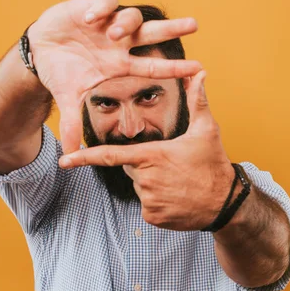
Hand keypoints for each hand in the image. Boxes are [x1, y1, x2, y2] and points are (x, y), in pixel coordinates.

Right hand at [27, 0, 201, 153]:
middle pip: (152, 34)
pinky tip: (91, 19)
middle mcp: (119, 44)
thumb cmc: (61, 73)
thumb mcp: (69, 98)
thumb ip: (72, 124)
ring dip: (126, 24)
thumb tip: (69, 154)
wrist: (41, 49)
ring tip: (113, 32)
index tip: (197, 69)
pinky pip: (106, 2)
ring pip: (131, 16)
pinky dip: (101, 8)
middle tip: (194, 25)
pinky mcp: (92, 7)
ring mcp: (108, 24)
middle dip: (172, 29)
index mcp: (120, 65)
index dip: (174, 68)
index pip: (152, 67)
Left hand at [58, 70, 234, 230]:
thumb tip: (200, 74)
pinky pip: (146, 205)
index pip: (110, 155)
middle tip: (169, 165)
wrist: (225, 204)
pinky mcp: (152, 216)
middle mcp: (146, 179)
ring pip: (139, 186)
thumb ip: (198, 101)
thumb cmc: (214, 165)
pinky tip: (176, 197)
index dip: (84, 158)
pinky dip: (157, 201)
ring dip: (151, 183)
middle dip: (143, 164)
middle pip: (130, 168)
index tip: (64, 161)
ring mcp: (148, 200)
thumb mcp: (207, 131)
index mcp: (152, 155)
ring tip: (176, 182)